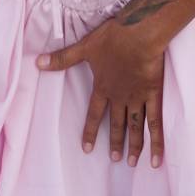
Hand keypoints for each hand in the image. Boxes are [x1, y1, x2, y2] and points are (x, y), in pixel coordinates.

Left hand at [36, 17, 165, 168]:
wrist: (139, 33)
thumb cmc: (112, 38)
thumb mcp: (84, 47)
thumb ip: (63, 58)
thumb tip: (38, 62)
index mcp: (103, 87)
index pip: (95, 114)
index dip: (90, 131)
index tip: (87, 149)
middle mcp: (119, 97)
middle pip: (117, 124)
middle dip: (115, 143)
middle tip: (115, 160)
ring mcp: (137, 97)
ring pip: (135, 127)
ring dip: (133, 146)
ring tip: (131, 163)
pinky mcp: (153, 94)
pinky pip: (155, 122)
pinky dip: (156, 142)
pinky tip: (156, 160)